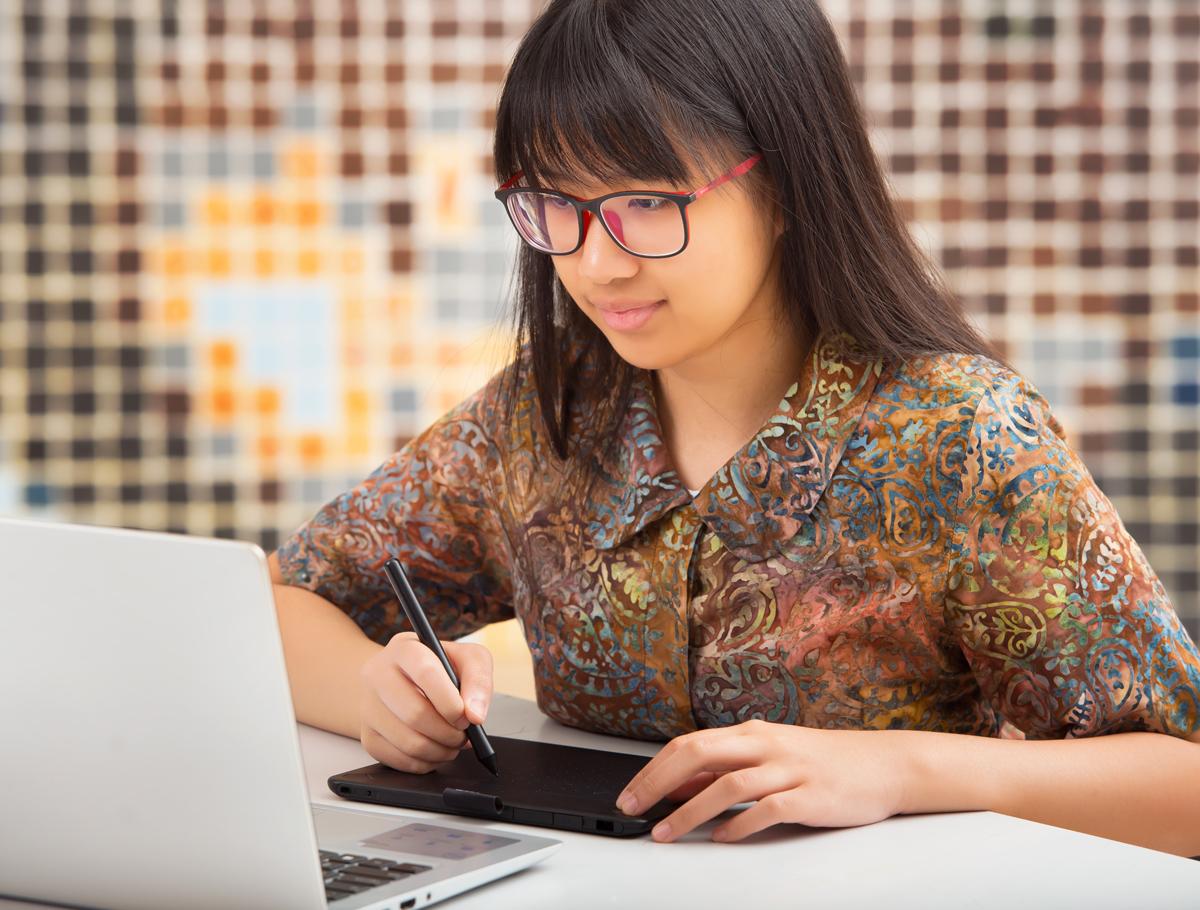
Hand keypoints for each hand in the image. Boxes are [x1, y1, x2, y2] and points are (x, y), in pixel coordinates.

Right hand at [358, 631, 493, 772]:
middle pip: (415, 714)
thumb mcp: (467, 659)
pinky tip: (435, 750)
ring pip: (408, 742)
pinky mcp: (367, 735)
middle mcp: (377, 674)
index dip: (451, 702)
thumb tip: (475, 715)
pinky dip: (424, 763)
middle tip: (464, 735)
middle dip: (448, 732)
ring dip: (440, 751)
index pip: (426, 673)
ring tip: (452, 743)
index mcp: (404, 649)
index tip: (467, 717)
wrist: (404, 680)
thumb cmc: (440, 668)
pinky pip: (398, 760)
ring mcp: (367, 706)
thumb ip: (478, 680)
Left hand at [615, 719, 912, 842]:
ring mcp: (788, 769)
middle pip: (699, 754)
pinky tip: (720, 838)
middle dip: (658, 782)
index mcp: (751, 733)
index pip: (688, 744)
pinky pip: (766, 809)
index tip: (629, 794)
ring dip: (689, 811)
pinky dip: (738, 825)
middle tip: (632, 808)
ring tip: (666, 833)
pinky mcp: (809, 796)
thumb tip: (674, 784)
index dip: (653, 769)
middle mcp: (765, 745)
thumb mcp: (768, 755)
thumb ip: (723, 768)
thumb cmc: (820, 761)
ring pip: (727, 784)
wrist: (882, 765)